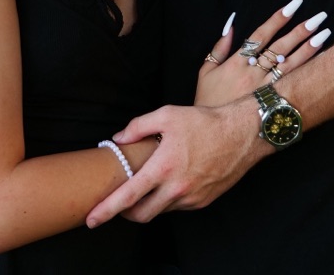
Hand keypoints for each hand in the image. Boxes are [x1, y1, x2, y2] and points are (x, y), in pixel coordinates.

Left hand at [86, 100, 259, 226]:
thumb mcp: (168, 114)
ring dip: (148, 204)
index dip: (107, 210)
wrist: (241, 134)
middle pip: (141, 215)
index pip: (129, 196)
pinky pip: (178, 207)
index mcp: (163, 167)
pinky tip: (169, 182)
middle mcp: (176, 189)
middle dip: (125, 214)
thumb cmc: (203, 121)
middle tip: (117, 203)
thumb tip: (118, 139)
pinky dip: (167, 199)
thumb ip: (139, 126)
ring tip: (147, 185)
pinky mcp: (202, 202)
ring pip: (160, 211)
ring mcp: (190, 198)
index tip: (92, 219)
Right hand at [195, 0, 330, 106]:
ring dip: (309, 48)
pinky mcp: (272, 105)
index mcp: (237, 62)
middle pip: (281, 47)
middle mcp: (253, 73)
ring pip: (291, 65)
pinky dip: (307, 71)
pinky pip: (293, 85)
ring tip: (325, 33)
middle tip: (319, 16)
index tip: (293, 5)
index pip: (261, 34)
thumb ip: (219, 48)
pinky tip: (320, 62)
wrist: (212, 135)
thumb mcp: (206, 72)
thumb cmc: (207, 102)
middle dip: (300, 30)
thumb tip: (231, 24)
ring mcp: (265, 90)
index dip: (277, 19)